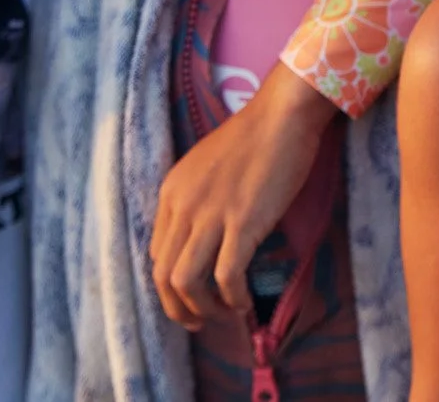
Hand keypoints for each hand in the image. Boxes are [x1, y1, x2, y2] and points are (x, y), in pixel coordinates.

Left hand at [151, 66, 334, 329]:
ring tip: (223, 315)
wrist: (281, 115)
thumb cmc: (254, 136)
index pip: (156, 254)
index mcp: (171, 192)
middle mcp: (183, 207)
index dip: (170, 285)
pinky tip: (245, 302)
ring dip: (202, 309)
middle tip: (199, 322)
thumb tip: (205, 236)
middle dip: (179, 309)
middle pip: (164, 275)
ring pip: (186, 283)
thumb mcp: (207, 166)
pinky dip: (233, 298)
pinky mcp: (242, 222)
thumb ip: (197, 199)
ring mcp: (211, 215)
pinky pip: (226, 275)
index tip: (190, 297)